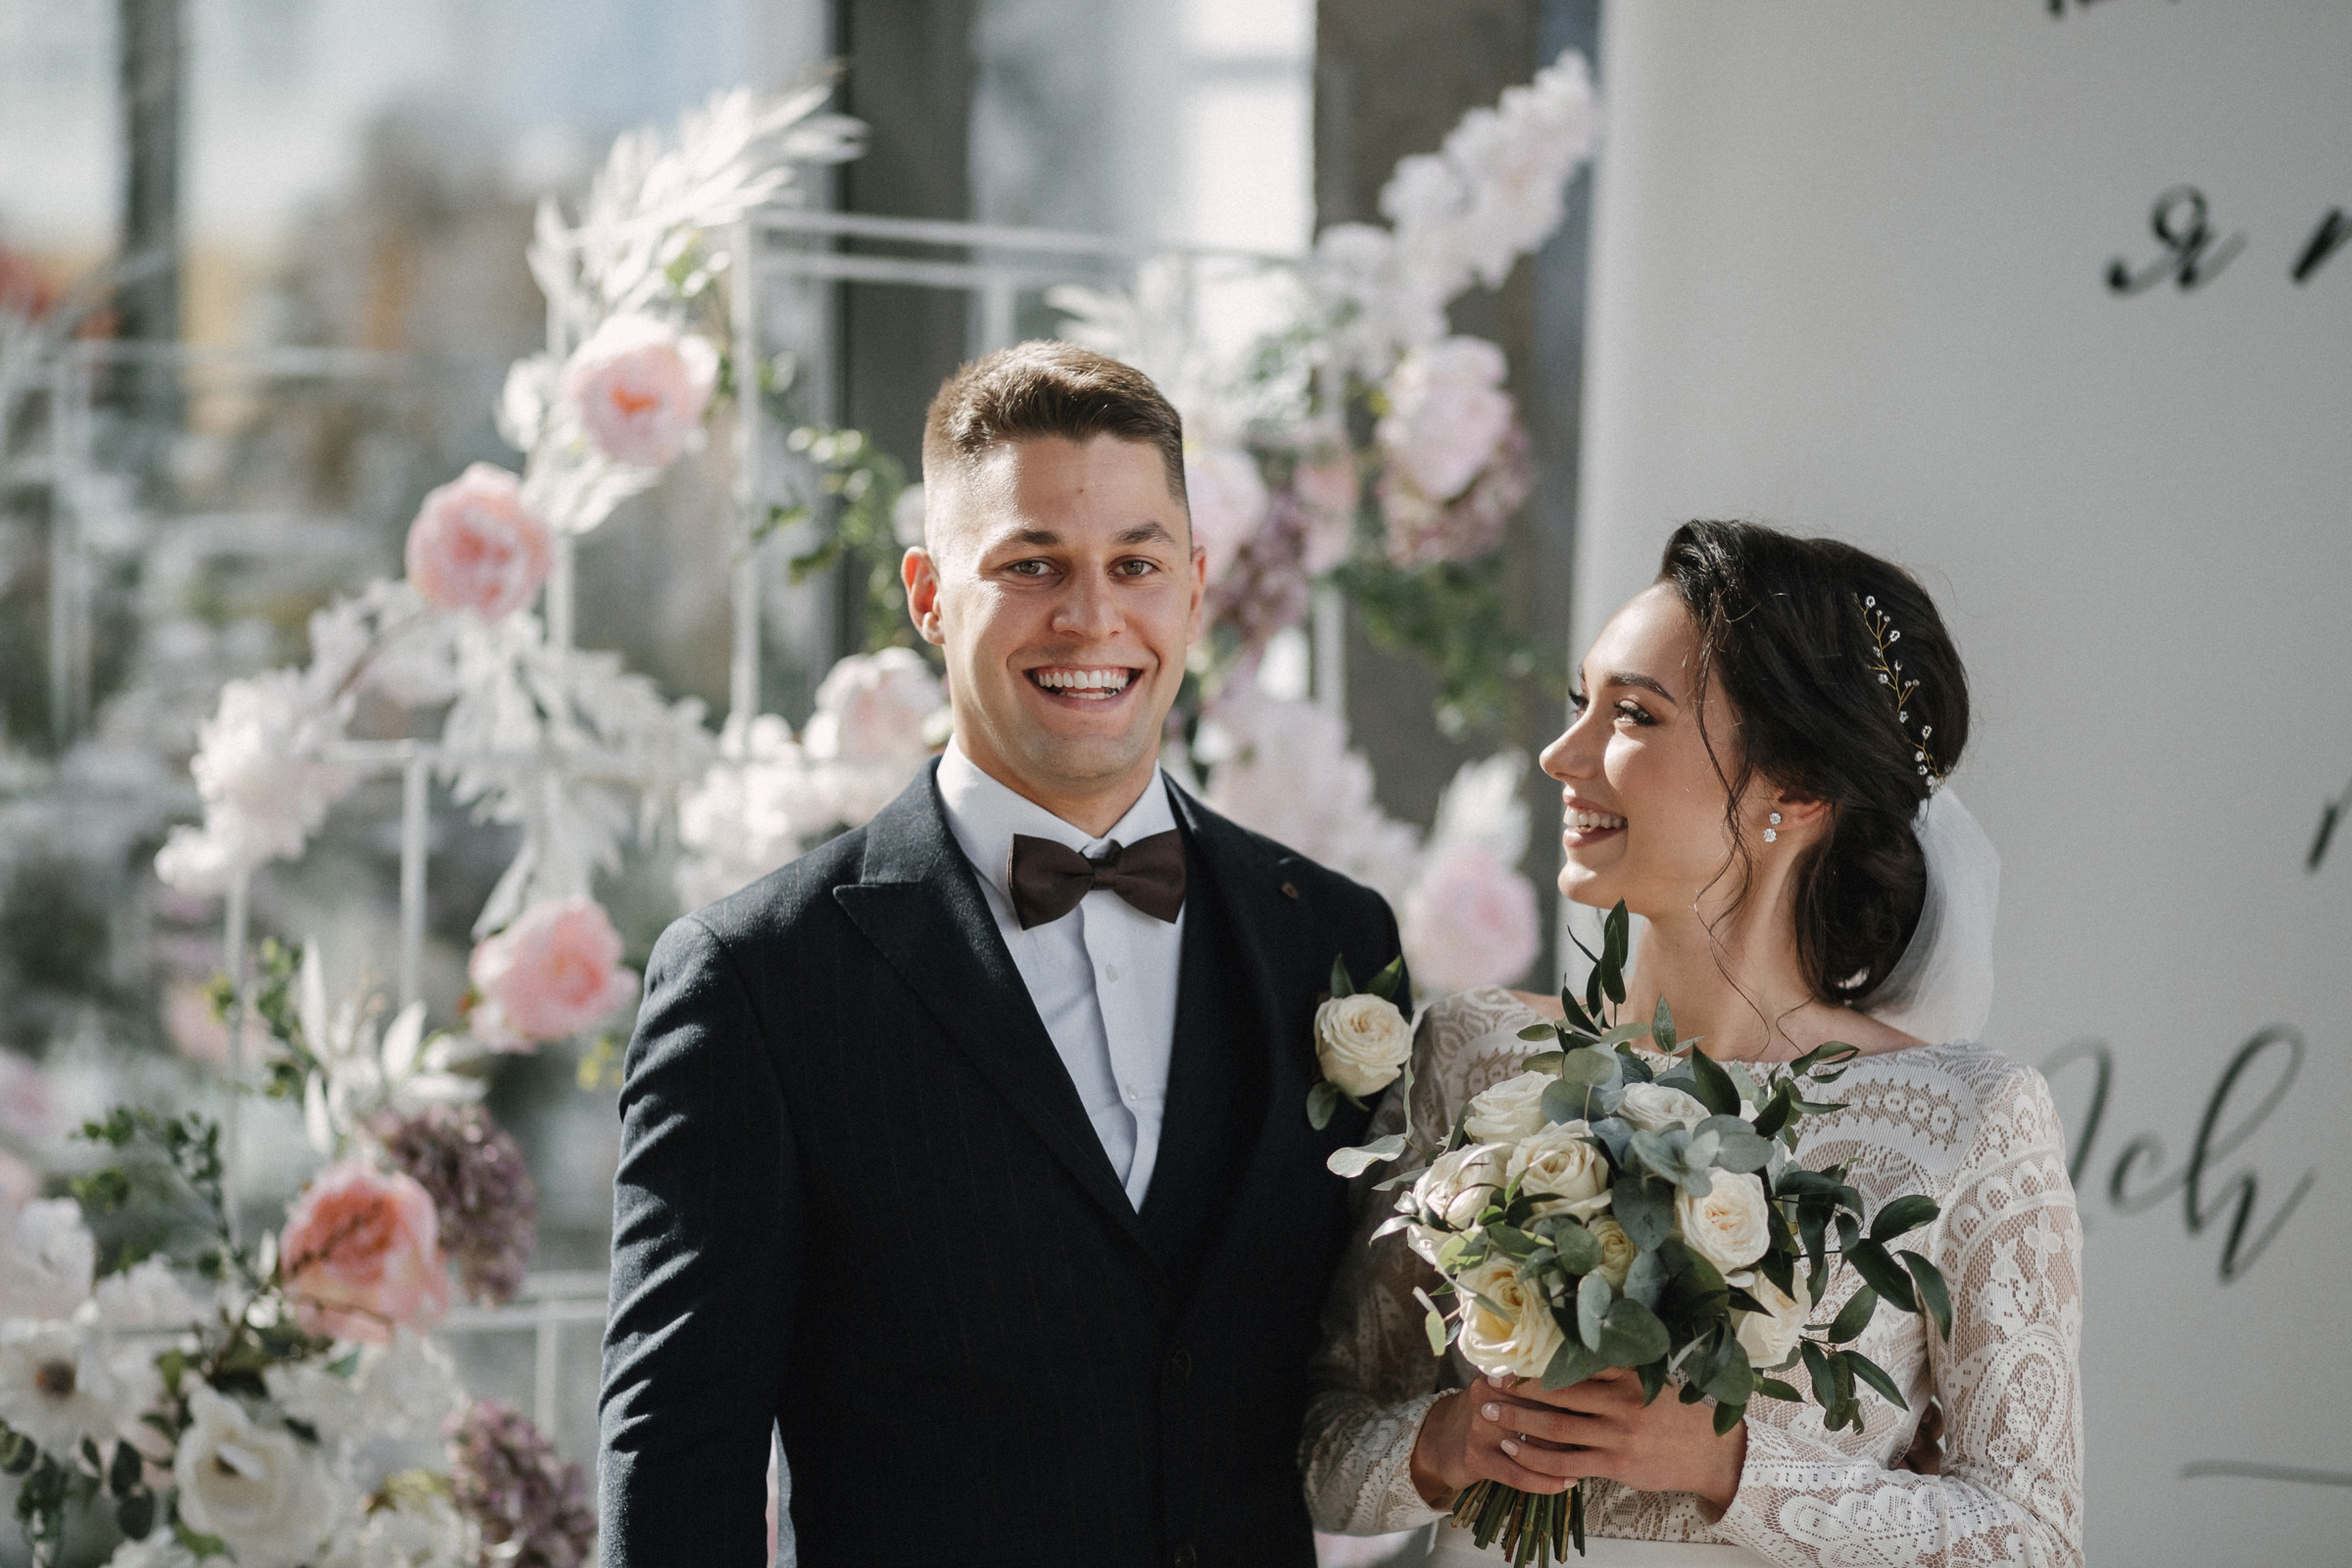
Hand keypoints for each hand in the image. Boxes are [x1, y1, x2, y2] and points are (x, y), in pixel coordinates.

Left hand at [1410, 1371, 1748, 1514]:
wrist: (1713, 1453)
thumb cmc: (1675, 1412)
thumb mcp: (1652, 1379)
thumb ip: (1616, 1367)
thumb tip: (1572, 1345)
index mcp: (1629, 1373)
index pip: (1575, 1359)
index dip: (1537, 1357)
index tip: (1507, 1351)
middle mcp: (1623, 1400)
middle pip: (1559, 1390)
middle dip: (1518, 1386)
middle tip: (1487, 1380)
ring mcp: (1619, 1434)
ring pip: (1557, 1427)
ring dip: (1518, 1419)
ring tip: (1489, 1411)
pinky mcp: (1616, 1464)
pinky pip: (1567, 1462)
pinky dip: (1536, 1457)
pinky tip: (1513, 1450)